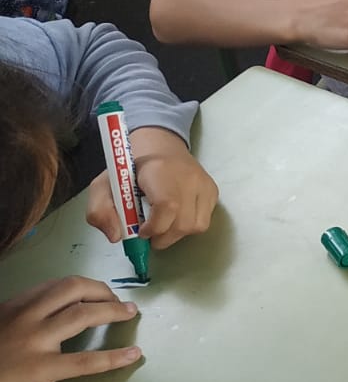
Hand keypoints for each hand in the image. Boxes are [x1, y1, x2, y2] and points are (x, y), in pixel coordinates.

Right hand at [0, 277, 140, 381]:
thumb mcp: (2, 330)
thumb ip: (25, 320)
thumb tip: (57, 316)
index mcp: (15, 307)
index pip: (58, 285)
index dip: (87, 287)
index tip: (101, 294)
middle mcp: (25, 318)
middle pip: (74, 289)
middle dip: (103, 291)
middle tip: (119, 302)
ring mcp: (34, 342)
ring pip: (83, 315)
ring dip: (113, 311)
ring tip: (130, 314)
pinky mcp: (41, 369)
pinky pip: (85, 361)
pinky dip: (114, 357)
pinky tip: (131, 355)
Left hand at [87, 127, 216, 249]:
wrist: (161, 145)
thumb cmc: (131, 167)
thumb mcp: (103, 186)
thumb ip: (100, 212)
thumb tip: (117, 236)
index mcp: (159, 171)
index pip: (167, 206)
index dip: (154, 227)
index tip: (141, 231)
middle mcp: (188, 177)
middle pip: (183, 222)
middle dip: (163, 237)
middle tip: (149, 233)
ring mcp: (204, 184)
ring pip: (196, 226)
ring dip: (176, 234)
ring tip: (162, 226)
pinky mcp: (212, 191)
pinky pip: (204, 221)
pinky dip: (188, 226)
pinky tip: (175, 217)